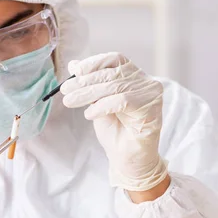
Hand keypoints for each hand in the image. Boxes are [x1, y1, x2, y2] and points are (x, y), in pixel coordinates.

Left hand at [61, 52, 167, 192]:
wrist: (126, 158)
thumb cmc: (114, 130)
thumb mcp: (97, 103)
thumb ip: (90, 84)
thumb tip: (74, 64)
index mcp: (133, 76)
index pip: (114, 59)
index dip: (94, 62)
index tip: (75, 71)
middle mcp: (145, 81)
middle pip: (111, 74)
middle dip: (85, 82)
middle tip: (65, 90)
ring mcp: (150, 94)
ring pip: (114, 87)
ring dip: (88, 94)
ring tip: (70, 101)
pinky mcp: (151, 109)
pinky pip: (122, 101)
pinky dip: (102, 106)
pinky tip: (89, 115)